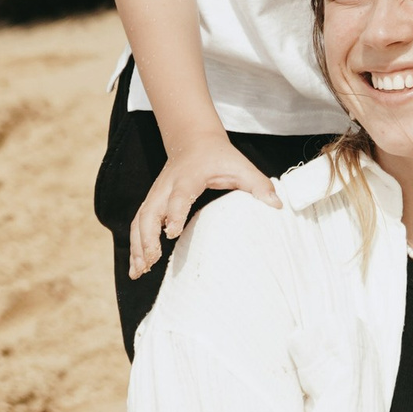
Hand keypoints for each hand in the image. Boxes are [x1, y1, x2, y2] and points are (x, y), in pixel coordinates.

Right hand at [128, 134, 279, 279]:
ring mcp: (156, 194)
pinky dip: (135, 245)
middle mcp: (167, 186)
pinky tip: (136, 267)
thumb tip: (277, 205)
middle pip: (150, 211)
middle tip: (150, 261)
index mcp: (189, 177)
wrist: (192, 140)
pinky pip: (138, 224)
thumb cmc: (219, 157)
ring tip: (138, 271)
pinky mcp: (151, 202)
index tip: (170, 232)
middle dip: (147, 237)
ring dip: (137, 245)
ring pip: (140, 220)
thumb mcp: (241, 166)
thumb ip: (258, 185)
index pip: (179, 196)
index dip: (173, 213)